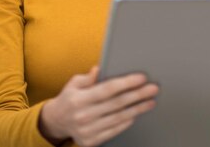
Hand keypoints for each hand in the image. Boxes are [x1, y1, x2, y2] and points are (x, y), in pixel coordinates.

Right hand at [39, 66, 158, 146]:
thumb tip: (99, 69)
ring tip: (150, 101)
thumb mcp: (74, 84)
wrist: (56, 121)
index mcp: (79, 99)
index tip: (141, 78)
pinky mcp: (91, 141)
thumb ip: (88, 78)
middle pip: (117, 104)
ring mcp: (87, 130)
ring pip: (119, 118)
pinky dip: (127, 122)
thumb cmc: (69, 99)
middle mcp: (83, 115)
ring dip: (137, 109)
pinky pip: (114, 130)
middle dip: (138, 95)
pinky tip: (136, 114)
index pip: (107, 89)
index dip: (126, 83)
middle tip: (152, 89)